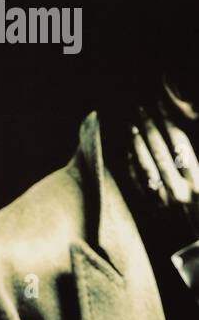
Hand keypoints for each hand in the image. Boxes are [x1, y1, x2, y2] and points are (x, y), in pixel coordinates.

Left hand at [124, 78, 198, 257]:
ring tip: (132, 126)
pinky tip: (128, 155)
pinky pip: (138, 186)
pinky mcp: (153, 213)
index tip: (160, 105)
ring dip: (137, 144)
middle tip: (141, 109)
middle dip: (149, 127)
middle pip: (160, 151)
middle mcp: (179, 191)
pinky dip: (132, 168)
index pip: (180, 144)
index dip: (168, 122)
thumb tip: (182, 149)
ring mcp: (163, 203)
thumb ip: (196, 167)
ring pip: (146, 167)